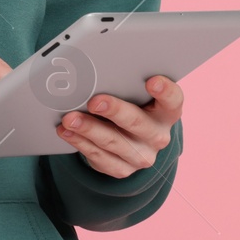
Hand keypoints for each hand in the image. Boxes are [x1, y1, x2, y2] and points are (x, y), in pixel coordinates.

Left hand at [56, 76, 183, 176]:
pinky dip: (80, 143)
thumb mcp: (136, 95)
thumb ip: (126, 84)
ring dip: (88, 129)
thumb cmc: (133, 107)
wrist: (132, 141)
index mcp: (167, 112)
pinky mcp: (122, 169)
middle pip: (137, 122)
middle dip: (114, 110)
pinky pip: (99, 157)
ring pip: (113, 142)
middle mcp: (158, 136)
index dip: (165, 91)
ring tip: (69, 118)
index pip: (173, 100)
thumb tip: (95, 70)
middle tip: (94, 101)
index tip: (152, 81)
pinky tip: (66, 132)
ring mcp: (142, 156)